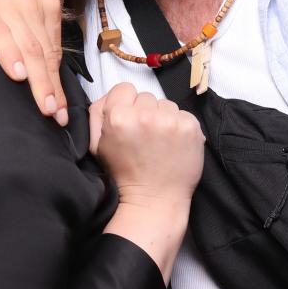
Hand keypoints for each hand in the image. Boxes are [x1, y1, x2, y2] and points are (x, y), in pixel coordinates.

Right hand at [0, 0, 67, 124]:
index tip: (62, 106)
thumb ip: (35, 24)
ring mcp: (7, 7)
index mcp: (45, 2)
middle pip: (46, 54)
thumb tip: (45, 59)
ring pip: (29, 49)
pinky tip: (17, 74)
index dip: (59, 80)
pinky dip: (10, 55)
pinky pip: (0, 36)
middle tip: (58, 116)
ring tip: (45, 106)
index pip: (55, 48)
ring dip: (39, 80)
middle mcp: (32, 4)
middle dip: (53, 88)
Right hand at [89, 83, 204, 209]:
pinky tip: (173, 144)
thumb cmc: (125, 174)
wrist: (154, 200)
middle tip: (144, 136)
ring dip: (163, 118)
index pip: (124, 88)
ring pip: (165, 104)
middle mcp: (144, 115)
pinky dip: (179, 127)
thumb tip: (110, 95)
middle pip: (146, 96)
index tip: (130, 121)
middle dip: (145, 112)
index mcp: (118, 117)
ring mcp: (169, 121)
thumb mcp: (97, 144)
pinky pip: (183, 114)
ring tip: (160, 141)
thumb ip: (97, 112)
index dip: (126, 104)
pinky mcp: (190, 127)